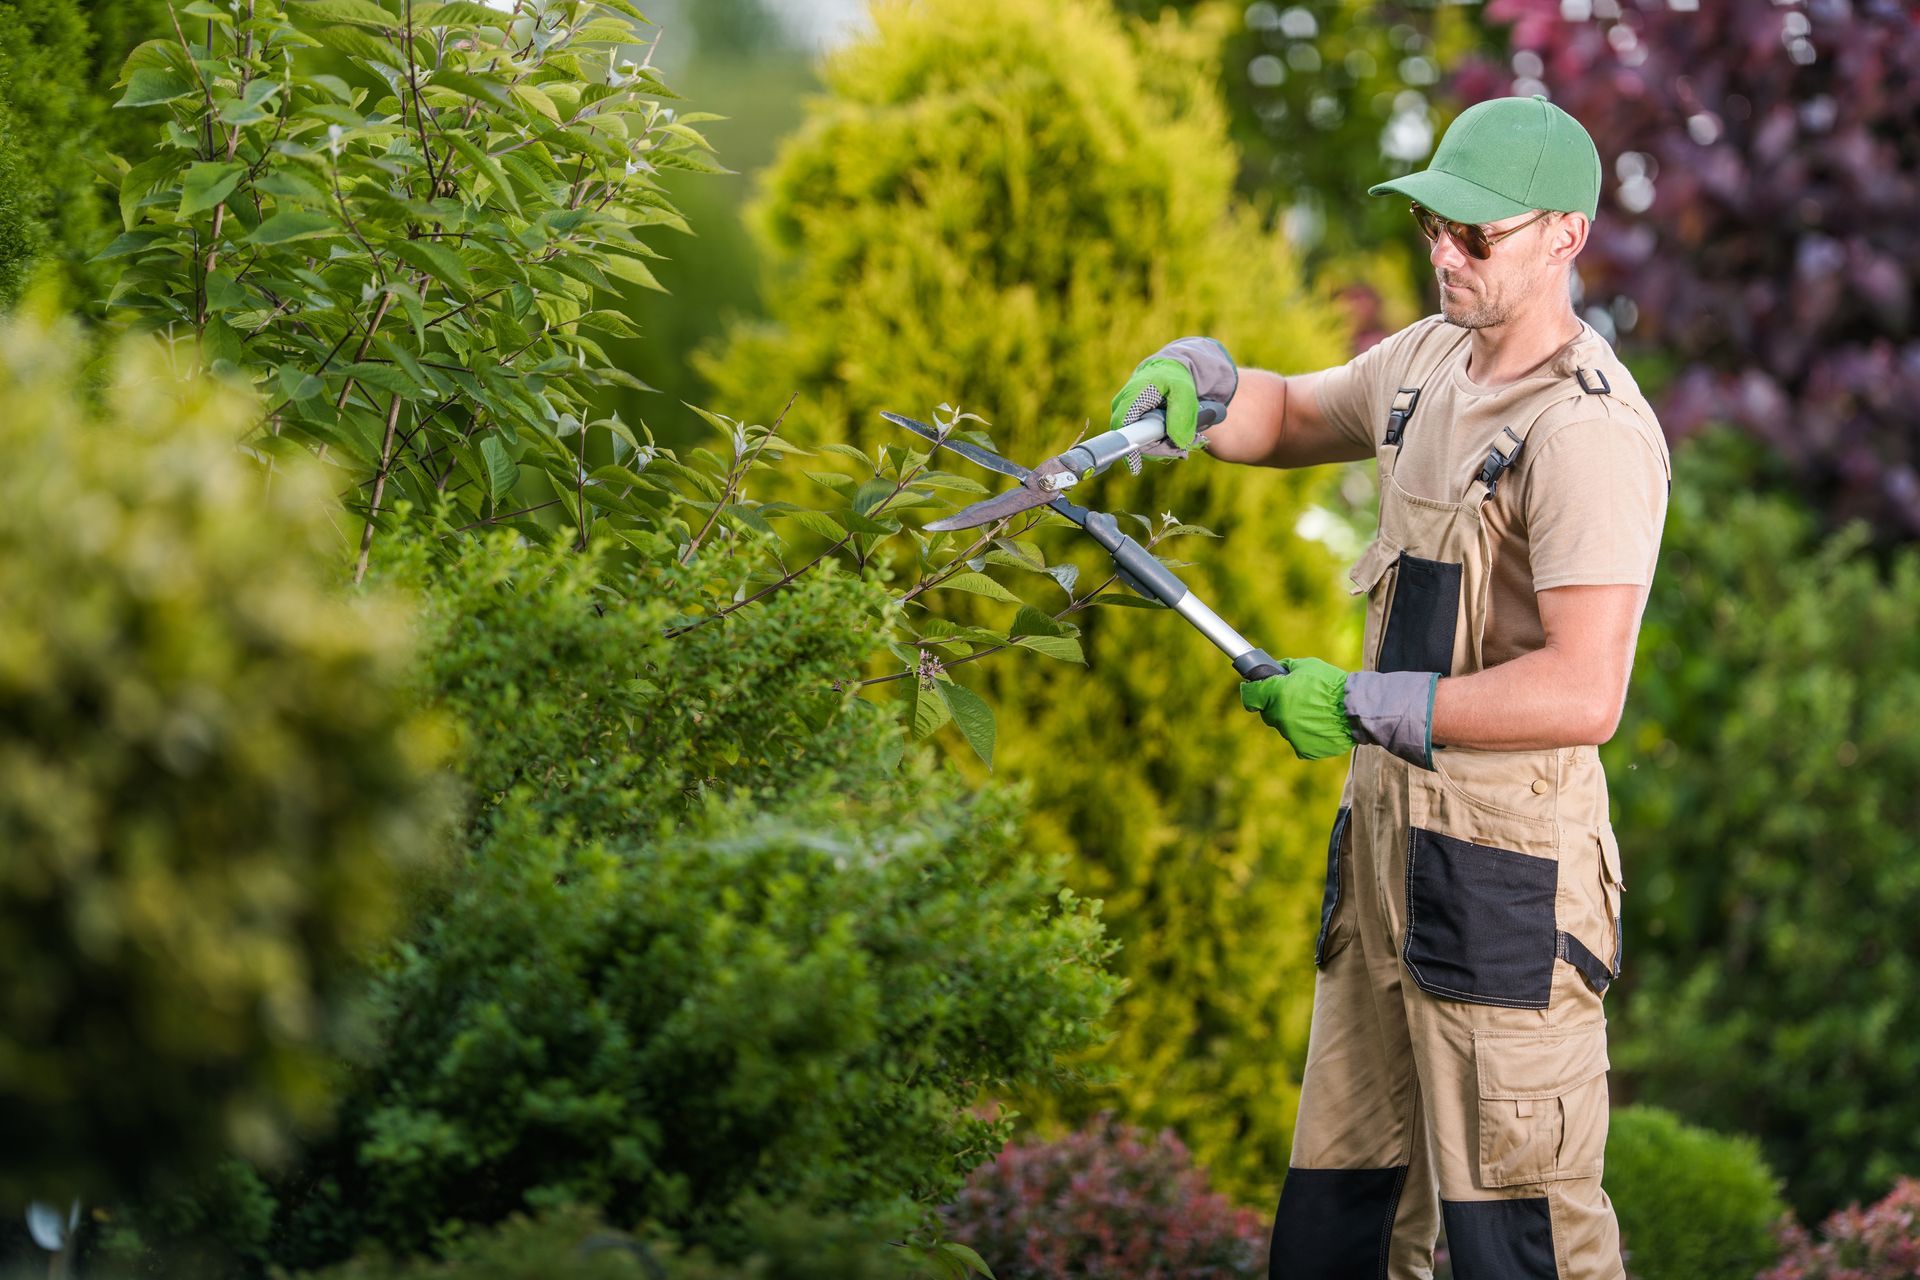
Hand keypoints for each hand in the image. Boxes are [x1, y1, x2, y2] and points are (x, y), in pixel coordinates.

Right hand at [1108, 337, 1237, 448]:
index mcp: (1131, 398)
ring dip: (1162, 448)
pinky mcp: (1132, 425)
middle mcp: (1122, 409)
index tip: (1135, 467)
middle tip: (1182, 449)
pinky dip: (1160, 444)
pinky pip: (1144, 442)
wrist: (1169, 371)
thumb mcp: (1184, 391)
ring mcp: (1126, 418)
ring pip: (1141, 445)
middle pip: (1134, 442)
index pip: (1121, 429)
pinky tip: (1174, 438)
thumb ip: (1182, 414)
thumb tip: (1179, 442)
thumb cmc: (1175, 378)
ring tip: (1183, 440)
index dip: (1127, 450)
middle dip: (1158, 450)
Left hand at [1239, 656, 1355, 760]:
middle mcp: (1279, 716)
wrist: (1356, 708)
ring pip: (1285, 727)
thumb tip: (1277, 670)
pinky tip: (1320, 725)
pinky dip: (1306, 735)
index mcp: (1275, 694)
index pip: (1249, 696)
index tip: (1255, 691)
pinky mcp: (1303, 749)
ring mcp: (1290, 735)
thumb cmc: (1332, 684)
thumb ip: (1287, 668)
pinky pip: (1298, 741)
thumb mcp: (1307, 666)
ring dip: (1294, 720)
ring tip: (1315, 712)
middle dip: (1277, 705)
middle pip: (1268, 712)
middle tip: (1296, 698)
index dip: (1251, 692)